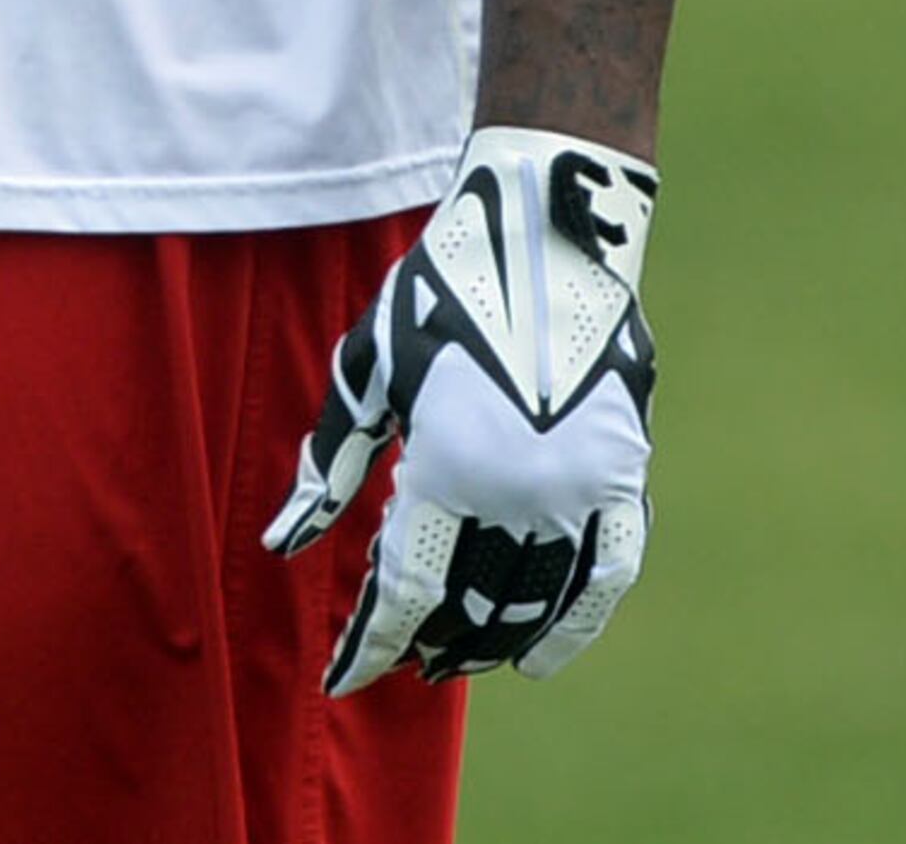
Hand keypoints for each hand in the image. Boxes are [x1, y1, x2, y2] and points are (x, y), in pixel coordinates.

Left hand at [264, 125, 657, 690]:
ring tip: (458, 656)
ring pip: (535, 600)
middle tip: (406, 658)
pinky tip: (542, 656)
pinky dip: (576, 622)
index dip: (371, 640)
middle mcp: (517, 493)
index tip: (342, 676)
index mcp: (448, 468)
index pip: (405, 590)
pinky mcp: (623, 472)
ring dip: (492, 638)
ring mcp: (578, 488)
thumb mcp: (370, 368)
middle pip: (471, 605)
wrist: (547, 229)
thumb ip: (331, 462)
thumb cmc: (440, 288)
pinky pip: (608, 574)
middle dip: (432, 640)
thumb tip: (283, 545)